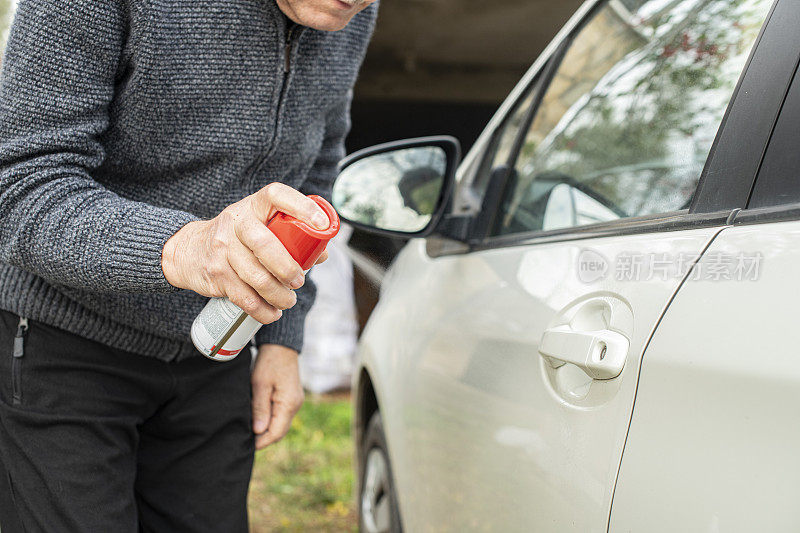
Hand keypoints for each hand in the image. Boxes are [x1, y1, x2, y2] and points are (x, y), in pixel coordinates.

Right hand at [161, 183, 329, 324]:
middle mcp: (236, 223)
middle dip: (288, 268)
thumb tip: (322, 253)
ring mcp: (223, 248)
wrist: (188, 249)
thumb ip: (290, 235)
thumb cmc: (236, 238)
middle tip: (299, 281)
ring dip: (279, 295)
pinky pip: (245, 298)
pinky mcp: (216, 274)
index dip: (301, 207)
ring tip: (288, 300)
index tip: (320, 223)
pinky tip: (272, 312)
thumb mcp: (259, 225)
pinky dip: (263, 311)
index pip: (277, 195)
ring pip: (256, 277)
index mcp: (253, 206)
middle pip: (265, 245)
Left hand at [251, 344, 304, 448]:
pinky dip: (270, 420)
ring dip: (267, 429)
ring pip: (280, 424)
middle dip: (264, 438)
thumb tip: (258, 431)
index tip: (246, 446)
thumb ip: (259, 408)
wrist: (281, 345)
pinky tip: (258, 418)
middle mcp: (295, 405)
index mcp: (289, 404)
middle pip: (280, 431)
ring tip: (249, 430)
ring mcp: (294, 401)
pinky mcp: (291, 397)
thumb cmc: (269, 362)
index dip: (261, 442)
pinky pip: (281, 415)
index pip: (276, 432)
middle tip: (245, 441)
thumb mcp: (260, 384)